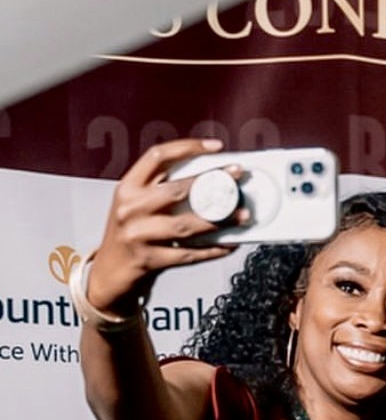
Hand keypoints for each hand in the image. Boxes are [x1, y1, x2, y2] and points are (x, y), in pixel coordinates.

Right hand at [85, 138, 241, 316]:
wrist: (109, 271)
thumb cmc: (130, 234)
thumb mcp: (136, 204)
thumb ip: (162, 188)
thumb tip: (210, 177)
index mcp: (128, 187)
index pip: (158, 156)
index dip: (188, 147)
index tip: (215, 147)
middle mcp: (129, 207)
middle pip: (177, 190)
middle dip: (212, 183)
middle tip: (237, 178)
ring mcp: (136, 234)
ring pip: (185, 224)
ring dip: (219, 221)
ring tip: (242, 215)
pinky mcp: (148, 259)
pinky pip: (188, 254)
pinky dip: (212, 250)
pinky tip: (229, 244)